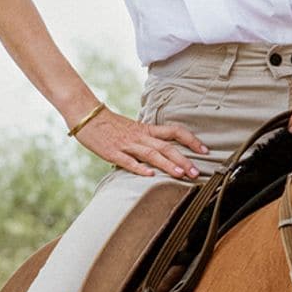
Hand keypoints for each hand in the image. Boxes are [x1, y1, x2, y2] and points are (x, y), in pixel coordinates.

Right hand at [74, 108, 208, 180]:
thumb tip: (164, 151)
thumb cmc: (110, 125)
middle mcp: (140, 136)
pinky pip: (128, 161)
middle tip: (196, 172)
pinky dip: (139, 168)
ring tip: (181, 174)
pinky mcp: (112, 152)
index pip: (174, 131)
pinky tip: (150, 176)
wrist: (87, 116)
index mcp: (146, 130)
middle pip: (166, 146)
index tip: (205, 150)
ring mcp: (127, 145)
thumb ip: (148, 139)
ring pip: (151, 154)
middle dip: (183, 159)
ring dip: (167, 165)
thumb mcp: (134, 129)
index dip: (191, 140)